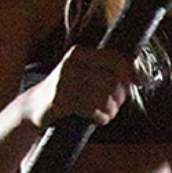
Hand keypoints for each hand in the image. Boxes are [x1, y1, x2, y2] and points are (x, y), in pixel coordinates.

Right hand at [24, 44, 140, 131]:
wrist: (33, 107)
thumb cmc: (66, 91)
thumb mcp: (82, 73)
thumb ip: (104, 70)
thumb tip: (136, 75)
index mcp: (79, 53)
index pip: (114, 58)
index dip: (131, 71)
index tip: (139, 83)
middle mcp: (72, 64)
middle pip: (112, 81)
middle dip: (120, 97)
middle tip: (115, 106)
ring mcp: (64, 82)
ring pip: (105, 97)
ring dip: (111, 110)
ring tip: (107, 113)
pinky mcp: (60, 101)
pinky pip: (92, 110)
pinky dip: (101, 117)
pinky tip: (99, 119)